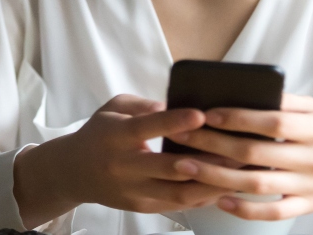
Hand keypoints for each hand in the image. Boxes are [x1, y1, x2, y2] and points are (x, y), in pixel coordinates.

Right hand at [13, 95, 232, 227]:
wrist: (74, 172)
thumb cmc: (100, 133)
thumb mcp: (113, 108)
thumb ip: (143, 105)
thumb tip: (176, 105)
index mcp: (114, 136)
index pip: (145, 128)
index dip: (173, 122)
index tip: (201, 114)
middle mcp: (122, 166)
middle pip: (168, 167)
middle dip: (206, 158)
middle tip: (236, 148)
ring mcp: (132, 190)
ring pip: (178, 192)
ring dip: (211, 183)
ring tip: (238, 171)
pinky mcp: (141, 207)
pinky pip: (177, 204)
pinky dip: (202, 196)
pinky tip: (222, 186)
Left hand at [164, 94, 312, 231]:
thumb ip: (284, 100)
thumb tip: (241, 91)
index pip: (273, 122)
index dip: (238, 118)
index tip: (208, 113)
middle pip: (257, 154)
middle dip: (214, 144)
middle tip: (183, 137)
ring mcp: (312, 186)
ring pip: (258, 185)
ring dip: (217, 176)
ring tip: (188, 166)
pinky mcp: (309, 206)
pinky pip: (273, 212)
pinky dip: (245, 209)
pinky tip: (219, 199)